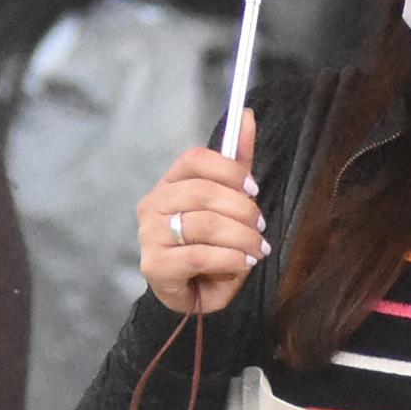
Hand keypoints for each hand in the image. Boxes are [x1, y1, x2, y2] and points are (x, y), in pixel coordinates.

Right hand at [138, 118, 266, 316]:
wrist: (192, 294)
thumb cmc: (210, 245)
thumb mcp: (228, 202)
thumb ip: (236, 162)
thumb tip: (247, 115)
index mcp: (170, 183)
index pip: (194, 159)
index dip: (228, 170)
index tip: (253, 189)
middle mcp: (153, 205)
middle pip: (203, 192)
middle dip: (242, 211)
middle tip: (261, 228)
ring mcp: (149, 235)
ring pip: (203, 224)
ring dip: (241, 238)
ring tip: (257, 250)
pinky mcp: (154, 265)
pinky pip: (199, 255)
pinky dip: (230, 259)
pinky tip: (242, 264)